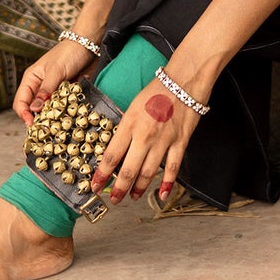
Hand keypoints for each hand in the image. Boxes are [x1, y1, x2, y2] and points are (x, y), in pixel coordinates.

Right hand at [14, 36, 97, 125]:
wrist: (89, 45)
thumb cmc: (69, 53)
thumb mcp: (56, 71)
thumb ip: (46, 90)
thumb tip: (34, 109)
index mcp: (31, 79)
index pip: (21, 102)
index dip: (24, 114)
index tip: (32, 124)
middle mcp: (40, 87)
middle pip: (34, 109)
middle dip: (39, 119)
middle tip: (47, 129)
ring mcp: (54, 92)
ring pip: (49, 111)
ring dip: (53, 117)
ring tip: (58, 124)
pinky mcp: (66, 95)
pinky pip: (63, 108)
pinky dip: (65, 113)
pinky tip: (70, 116)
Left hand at [91, 77, 198, 205]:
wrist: (183, 81)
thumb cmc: (157, 90)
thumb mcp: (133, 106)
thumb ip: (125, 128)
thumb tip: (117, 147)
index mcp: (130, 124)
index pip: (111, 156)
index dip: (101, 174)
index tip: (95, 185)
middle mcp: (145, 135)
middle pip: (128, 170)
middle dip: (118, 188)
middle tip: (113, 198)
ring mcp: (163, 141)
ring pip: (148, 173)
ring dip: (139, 188)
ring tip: (133, 196)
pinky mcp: (180, 142)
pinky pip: (173, 168)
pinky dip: (167, 184)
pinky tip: (162, 194)